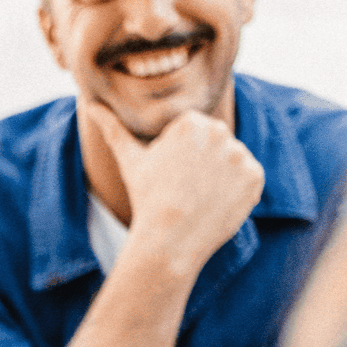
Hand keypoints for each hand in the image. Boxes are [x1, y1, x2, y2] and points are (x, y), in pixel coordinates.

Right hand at [85, 102, 263, 276]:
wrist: (169, 240)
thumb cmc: (146, 199)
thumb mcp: (129, 160)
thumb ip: (114, 129)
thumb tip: (90, 106)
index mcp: (191, 122)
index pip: (192, 135)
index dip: (179, 159)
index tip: (170, 177)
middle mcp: (220, 131)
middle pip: (214, 146)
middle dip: (202, 166)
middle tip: (183, 191)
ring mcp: (241, 154)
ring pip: (231, 164)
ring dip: (220, 180)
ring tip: (199, 200)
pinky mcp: (255, 177)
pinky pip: (248, 182)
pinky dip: (237, 195)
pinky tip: (216, 206)